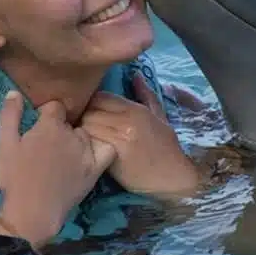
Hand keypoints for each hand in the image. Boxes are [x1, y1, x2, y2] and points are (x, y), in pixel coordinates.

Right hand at [0, 91, 115, 246]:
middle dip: (61, 128)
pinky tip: (93, 154)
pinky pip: (108, 149)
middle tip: (49, 145)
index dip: (46, 114)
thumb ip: (9, 115)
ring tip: (66, 154)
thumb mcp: (4, 144)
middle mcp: (72, 134)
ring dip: (78, 139)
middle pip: (70, 121)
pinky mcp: (95, 168)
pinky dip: (103, 147)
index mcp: (50, 125)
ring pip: (86, 134)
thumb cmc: (14, 177)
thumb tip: (15, 92)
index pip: (55, 106)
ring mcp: (86, 151)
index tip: (39, 125)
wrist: (32, 212)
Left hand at [80, 74, 201, 197]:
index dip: (93, 104)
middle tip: (85, 127)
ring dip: (83, 132)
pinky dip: (86, 145)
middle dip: (84, 117)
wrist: (173, 179)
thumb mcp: (161, 118)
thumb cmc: (167, 149)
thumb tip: (136, 75)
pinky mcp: (112, 156)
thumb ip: (147, 95)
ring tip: (84, 139)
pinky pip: (90, 144)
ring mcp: (118, 139)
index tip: (93, 113)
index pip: (101, 97)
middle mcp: (126, 121)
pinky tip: (88, 151)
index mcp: (136, 110)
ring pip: (86, 126)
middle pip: (90, 110)